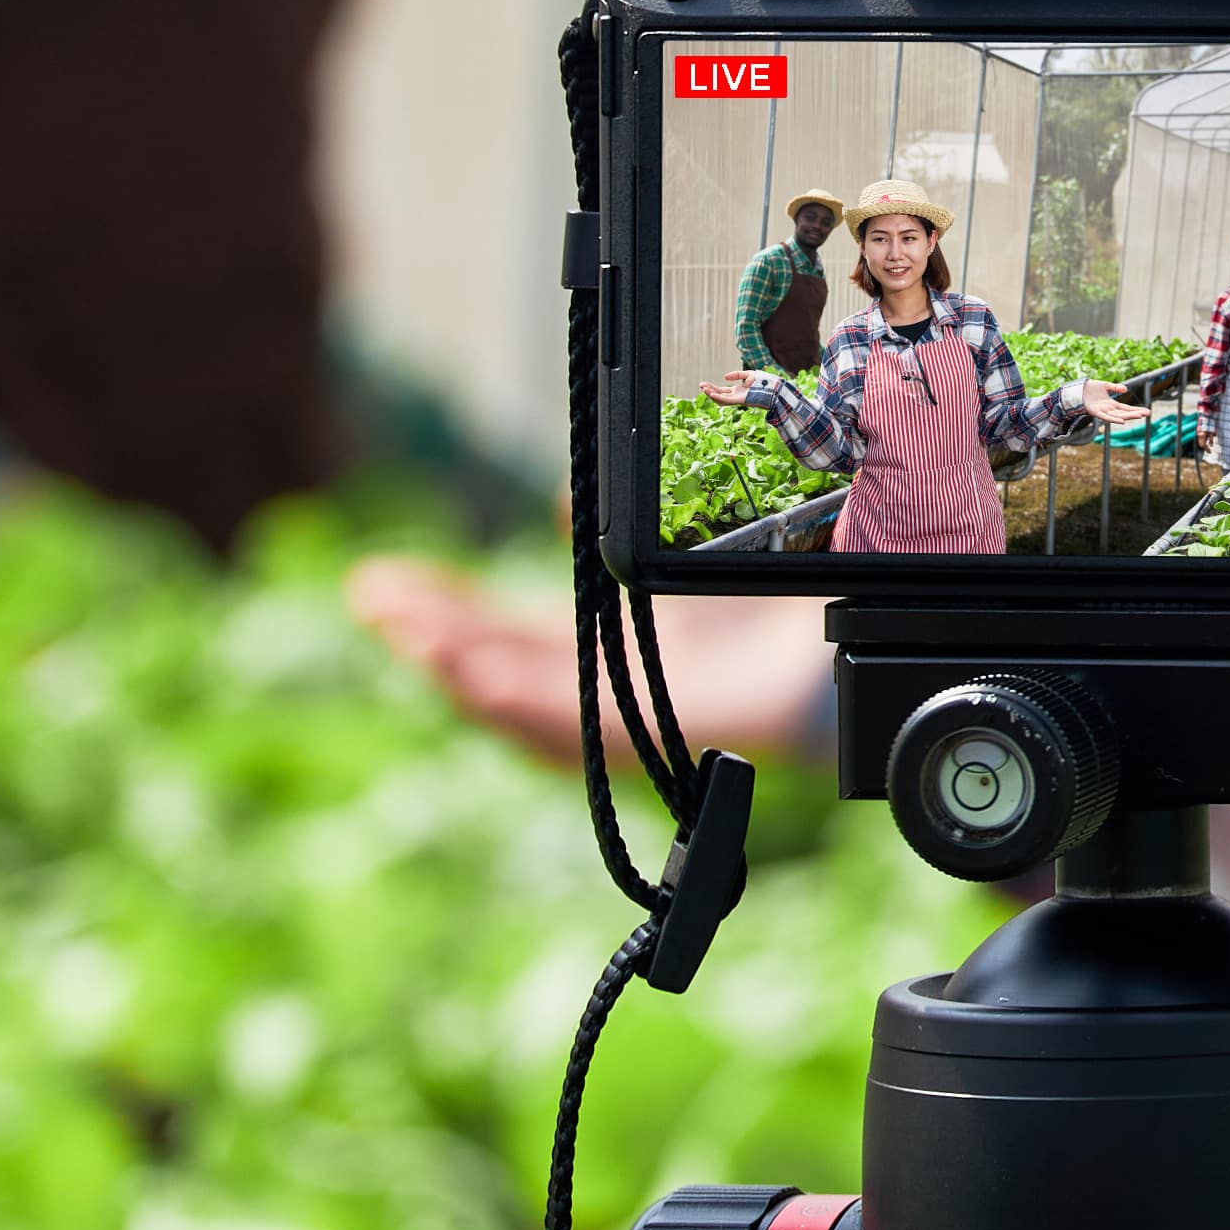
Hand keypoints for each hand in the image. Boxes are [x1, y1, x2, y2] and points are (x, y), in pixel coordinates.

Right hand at [346, 560, 830, 772]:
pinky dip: (529, 711)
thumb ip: (614, 536)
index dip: (443, 612)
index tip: (384, 586)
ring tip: (411, 636)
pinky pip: (595, 732)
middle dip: (431, 635)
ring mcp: (644, 711)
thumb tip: (555, 498)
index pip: (509, 637)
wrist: (859, 628)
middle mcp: (619, 683)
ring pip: (533, 706)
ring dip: (462, 671)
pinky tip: (480, 682)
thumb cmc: (779, 596)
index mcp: (615, 644)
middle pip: (503, 670)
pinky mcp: (679, 732)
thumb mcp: (678, 550)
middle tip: (370, 597)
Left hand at [1071, 378, 1143, 425]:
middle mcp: (1109, 409)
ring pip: (1118, 416)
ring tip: (1139, 416)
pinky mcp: (1095, 412)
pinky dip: (1114, 420)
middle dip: (1136, 414)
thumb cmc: (1090, 388)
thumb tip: (1126, 389)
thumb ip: (1115, 388)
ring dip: (1129, 416)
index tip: (1146, 411)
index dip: (1136, 410)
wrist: (1077, 389)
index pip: (1127, 408)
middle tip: (1148, 414)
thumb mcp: (1105, 386)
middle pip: (1125, 413)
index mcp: (1111, 404)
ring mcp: (1103, 411)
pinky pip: (1106, 417)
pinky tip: (1122, 421)